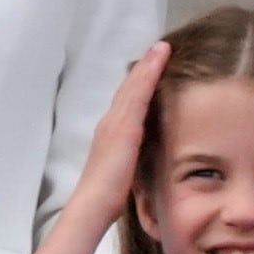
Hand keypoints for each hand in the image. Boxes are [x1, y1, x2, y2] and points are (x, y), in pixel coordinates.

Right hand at [62, 42, 170, 226]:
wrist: (92, 205)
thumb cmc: (105, 197)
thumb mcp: (122, 172)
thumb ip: (130, 161)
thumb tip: (141, 162)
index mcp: (110, 134)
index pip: (125, 102)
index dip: (137, 83)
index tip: (149, 68)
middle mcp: (110, 122)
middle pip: (128, 88)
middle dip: (142, 68)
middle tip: (157, 48)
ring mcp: (116, 123)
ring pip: (133, 86)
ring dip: (147, 64)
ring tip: (161, 48)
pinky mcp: (125, 127)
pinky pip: (139, 93)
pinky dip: (148, 74)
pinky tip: (159, 60)